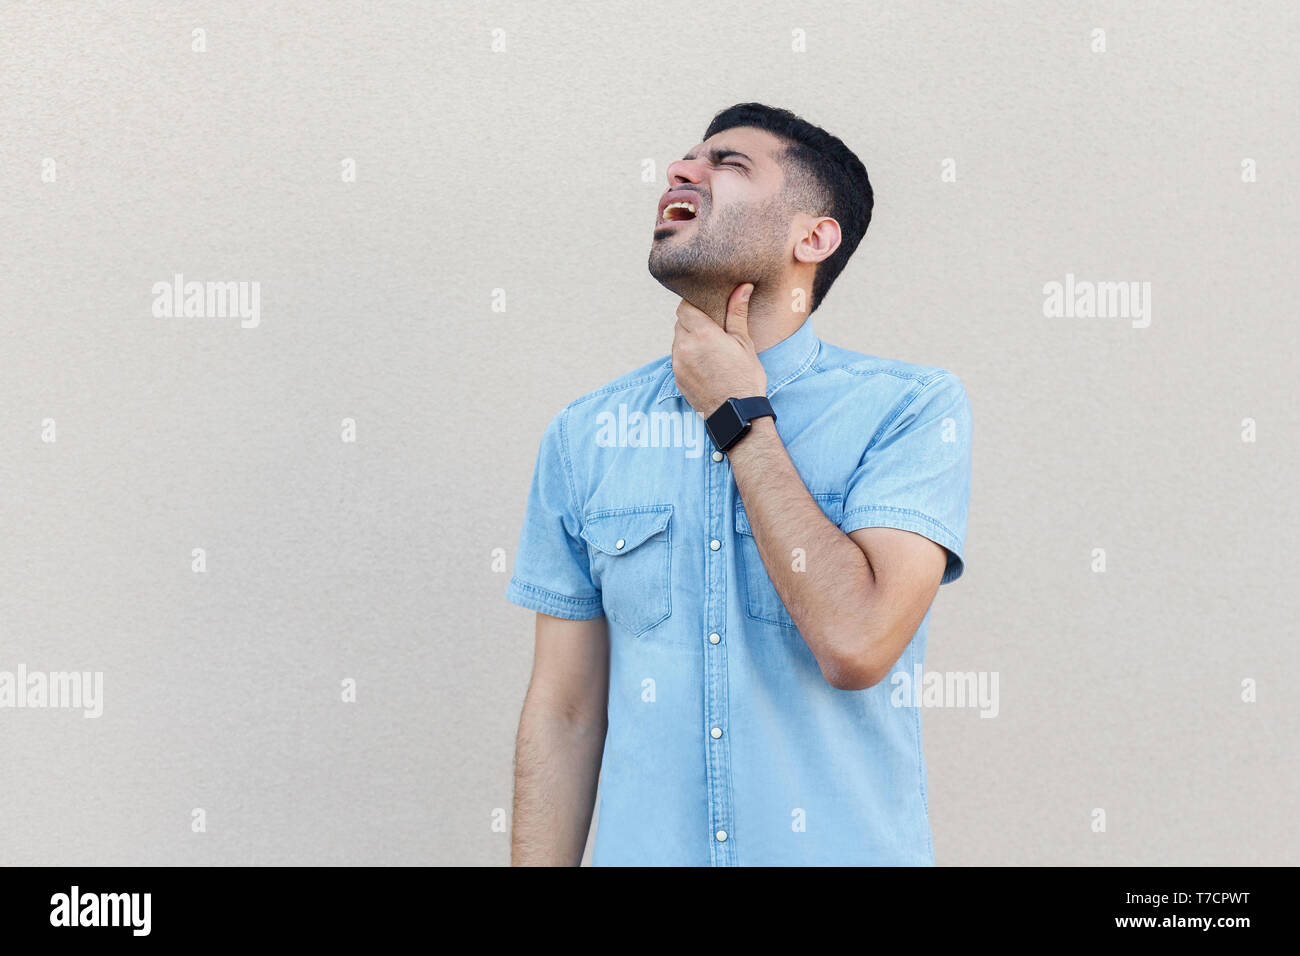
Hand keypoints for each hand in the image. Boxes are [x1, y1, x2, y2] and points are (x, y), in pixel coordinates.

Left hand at [672, 284, 767, 416]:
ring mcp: (678, 363)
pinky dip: (687, 355)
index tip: (706, 307)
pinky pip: (678, 358)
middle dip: (693, 321)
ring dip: (689, 339)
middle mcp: (685, 347)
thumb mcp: (744, 343)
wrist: (736, 413)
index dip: (694, 304)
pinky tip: (704, 362)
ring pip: (678, 340)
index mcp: (702, 334)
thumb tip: (743, 287)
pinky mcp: (677, 378)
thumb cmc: (745, 378)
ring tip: (709, 346)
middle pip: (680, 323)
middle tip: (712, 327)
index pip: (685, 307)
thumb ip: (737, 313)